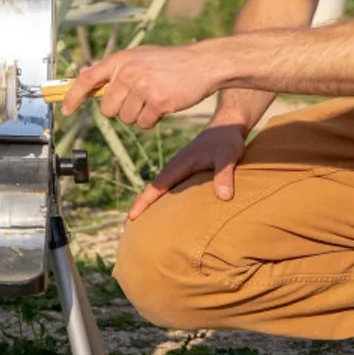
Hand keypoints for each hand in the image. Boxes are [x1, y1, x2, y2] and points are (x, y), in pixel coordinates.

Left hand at [60, 44, 223, 129]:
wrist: (202, 63)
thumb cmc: (170, 62)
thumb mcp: (139, 57)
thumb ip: (115, 68)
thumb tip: (86, 76)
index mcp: (121, 60)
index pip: (87, 79)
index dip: (73, 96)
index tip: (65, 110)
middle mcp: (128, 72)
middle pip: (108, 110)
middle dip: (121, 110)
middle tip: (138, 99)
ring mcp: (143, 87)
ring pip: (126, 119)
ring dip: (139, 115)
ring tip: (154, 98)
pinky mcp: (158, 101)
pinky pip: (144, 123)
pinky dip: (152, 120)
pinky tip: (164, 105)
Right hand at [127, 121, 247, 219]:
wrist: (227, 126)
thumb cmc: (227, 141)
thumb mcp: (228, 156)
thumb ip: (224, 175)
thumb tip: (224, 197)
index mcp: (179, 165)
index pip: (156, 187)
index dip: (143, 202)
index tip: (131, 217)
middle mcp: (175, 168)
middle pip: (152, 190)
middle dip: (139, 207)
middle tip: (125, 228)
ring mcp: (179, 171)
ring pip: (158, 190)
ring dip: (147, 205)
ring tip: (138, 224)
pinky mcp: (186, 173)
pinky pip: (168, 189)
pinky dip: (160, 200)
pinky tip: (161, 212)